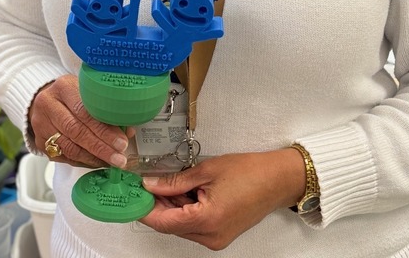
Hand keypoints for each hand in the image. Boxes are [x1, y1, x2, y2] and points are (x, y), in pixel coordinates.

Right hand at [29, 74, 132, 169]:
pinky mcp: (40, 140)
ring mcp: (41, 123)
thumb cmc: (71, 95)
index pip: (85, 111)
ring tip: (111, 163)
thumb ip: (105, 109)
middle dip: (101, 147)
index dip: (104, 129)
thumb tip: (128, 131)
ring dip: (93, 158)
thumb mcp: (86, 93)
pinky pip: (64, 156)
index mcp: (63, 86)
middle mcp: (48, 103)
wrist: (45, 98)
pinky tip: (97, 162)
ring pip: (69, 146)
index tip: (122, 142)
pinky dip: (83, 161)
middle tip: (119, 158)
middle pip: (76, 130)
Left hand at [140, 149, 305, 250]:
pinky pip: (193, 225)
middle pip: (170, 225)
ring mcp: (216, 238)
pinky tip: (184, 190)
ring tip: (168, 182)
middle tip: (144, 183)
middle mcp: (210, 236)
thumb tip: (150, 184)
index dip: (144, 208)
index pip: (163, 222)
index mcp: (206, 221)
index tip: (131, 195)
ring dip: (170, 206)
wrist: (277, 180)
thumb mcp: (206, 170)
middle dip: (156, 205)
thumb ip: (175, 180)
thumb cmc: (249, 172)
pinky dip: (184, 209)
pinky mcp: (220, 235)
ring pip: (180, 226)